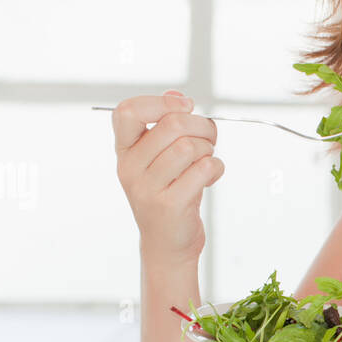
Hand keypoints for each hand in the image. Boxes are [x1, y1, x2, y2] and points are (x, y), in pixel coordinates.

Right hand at [112, 89, 223, 263]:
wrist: (166, 246)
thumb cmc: (168, 194)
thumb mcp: (160, 158)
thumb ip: (165, 124)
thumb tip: (178, 96)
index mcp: (125, 151)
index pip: (127, 111)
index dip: (161, 103)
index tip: (185, 108)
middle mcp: (130, 168)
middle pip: (172, 125)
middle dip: (202, 126)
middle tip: (209, 139)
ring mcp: (147, 188)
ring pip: (189, 147)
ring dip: (209, 149)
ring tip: (207, 161)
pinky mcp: (169, 205)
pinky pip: (203, 169)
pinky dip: (216, 168)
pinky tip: (211, 177)